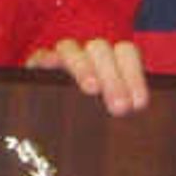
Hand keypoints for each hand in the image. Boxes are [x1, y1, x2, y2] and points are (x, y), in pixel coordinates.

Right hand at [29, 36, 151, 116]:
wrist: (45, 126)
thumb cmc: (89, 122)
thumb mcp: (109, 117)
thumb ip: (122, 111)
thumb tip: (138, 116)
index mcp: (110, 61)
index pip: (126, 52)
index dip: (134, 75)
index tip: (139, 103)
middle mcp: (86, 54)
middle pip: (100, 49)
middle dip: (112, 77)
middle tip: (120, 107)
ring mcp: (60, 57)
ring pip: (70, 49)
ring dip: (83, 67)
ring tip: (92, 89)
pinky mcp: (36, 65)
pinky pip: (41, 55)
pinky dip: (47, 59)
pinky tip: (52, 67)